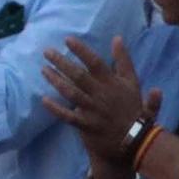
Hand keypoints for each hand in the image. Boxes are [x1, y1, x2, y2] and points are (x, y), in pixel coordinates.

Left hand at [40, 36, 159, 163]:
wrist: (135, 140)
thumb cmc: (133, 109)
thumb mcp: (133, 82)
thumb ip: (124, 61)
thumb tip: (117, 38)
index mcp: (112, 83)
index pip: (95, 62)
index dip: (81, 50)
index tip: (67, 39)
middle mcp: (100, 94)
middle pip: (78, 75)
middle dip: (61, 62)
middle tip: (47, 51)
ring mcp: (92, 110)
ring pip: (71, 93)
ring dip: (56, 81)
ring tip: (43, 69)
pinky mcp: (86, 125)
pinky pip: (68, 116)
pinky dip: (56, 109)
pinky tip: (44, 100)